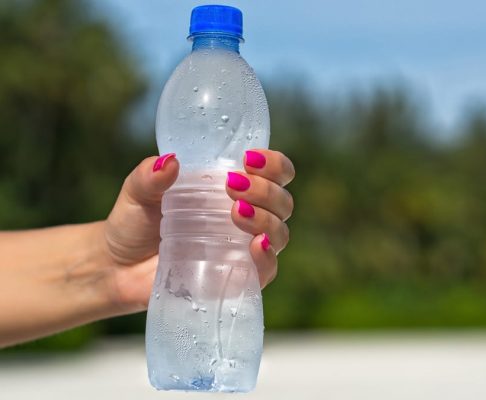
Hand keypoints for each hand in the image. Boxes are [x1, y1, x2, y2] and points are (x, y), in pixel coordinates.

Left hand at [99, 150, 294, 314]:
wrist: (116, 268)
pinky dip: (267, 257)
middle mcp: (247, 217)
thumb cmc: (133, 224)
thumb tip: (170, 162)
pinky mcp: (237, 279)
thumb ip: (149, 176)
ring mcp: (243, 249)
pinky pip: (267, 270)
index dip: (273, 165)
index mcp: (232, 189)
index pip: (274, 173)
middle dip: (266, 190)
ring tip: (235, 212)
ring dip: (266, 219)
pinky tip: (255, 245)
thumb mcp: (137, 192)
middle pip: (282, 202)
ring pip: (279, 233)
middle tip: (233, 186)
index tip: (249, 159)